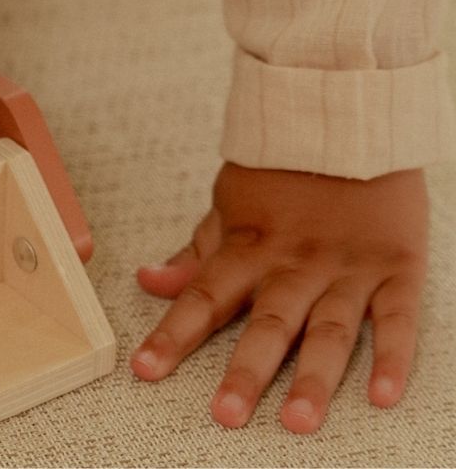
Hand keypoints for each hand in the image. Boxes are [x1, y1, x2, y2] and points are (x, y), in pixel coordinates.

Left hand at [131, 163, 427, 432]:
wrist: (346, 119)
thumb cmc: (281, 167)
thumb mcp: (229, 202)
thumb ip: (198, 250)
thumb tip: (150, 281)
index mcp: (250, 246)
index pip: (203, 296)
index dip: (173, 334)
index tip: (145, 370)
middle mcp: (295, 263)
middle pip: (267, 324)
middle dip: (245, 372)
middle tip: (225, 415)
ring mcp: (346, 267)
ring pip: (328, 330)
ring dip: (313, 377)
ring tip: (298, 420)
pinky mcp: (395, 266)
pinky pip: (395, 318)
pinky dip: (390, 356)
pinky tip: (380, 394)